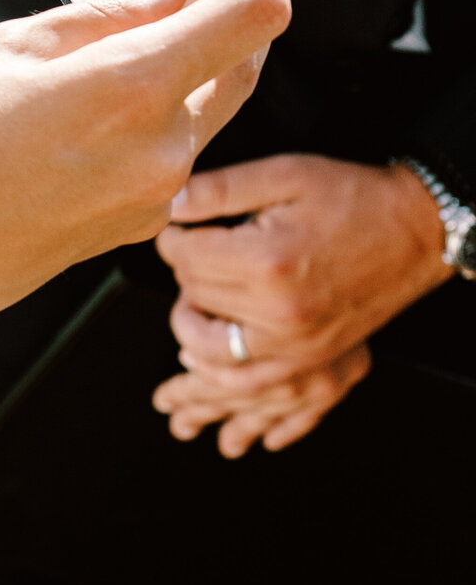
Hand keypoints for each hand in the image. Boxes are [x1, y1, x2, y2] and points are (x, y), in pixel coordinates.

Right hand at [0, 0, 289, 398]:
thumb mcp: (11, 47)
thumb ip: (109, 12)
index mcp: (133, 90)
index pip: (254, 14)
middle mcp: (162, 149)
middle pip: (244, 62)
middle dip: (234, 9)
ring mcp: (154, 196)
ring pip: (205, 108)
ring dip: (189, 63)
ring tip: (124, 37)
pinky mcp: (135, 225)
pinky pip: (171, 152)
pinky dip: (158, 112)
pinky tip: (100, 100)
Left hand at [151, 154, 450, 454]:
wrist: (416, 229)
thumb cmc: (352, 198)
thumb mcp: (284, 174)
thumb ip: (220, 189)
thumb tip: (168, 206)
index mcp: (267, 263)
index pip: (186, 262)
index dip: (172, 242)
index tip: (176, 233)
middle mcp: (280, 315)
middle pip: (195, 311)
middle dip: (182, 289)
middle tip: (190, 268)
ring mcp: (300, 348)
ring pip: (218, 369)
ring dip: (191, 362)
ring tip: (177, 359)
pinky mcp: (319, 364)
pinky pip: (271, 403)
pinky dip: (244, 410)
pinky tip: (225, 409)